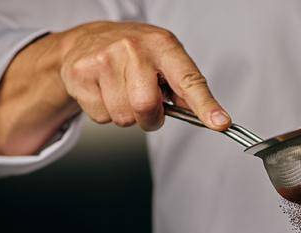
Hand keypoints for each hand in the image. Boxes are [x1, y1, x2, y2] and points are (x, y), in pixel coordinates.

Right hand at [0, 21, 229, 154]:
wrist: (87, 40)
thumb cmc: (135, 54)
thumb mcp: (165, 61)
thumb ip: (187, 88)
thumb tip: (212, 118)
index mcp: (163, 46)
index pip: (189, 80)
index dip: (205, 105)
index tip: (220, 123)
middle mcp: (133, 48)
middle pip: (146, 106)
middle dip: (149, 117)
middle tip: (146, 105)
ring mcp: (104, 59)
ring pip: (123, 117)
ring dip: (126, 115)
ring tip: (122, 92)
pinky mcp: (81, 73)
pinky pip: (101, 117)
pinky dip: (105, 113)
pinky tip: (104, 91)